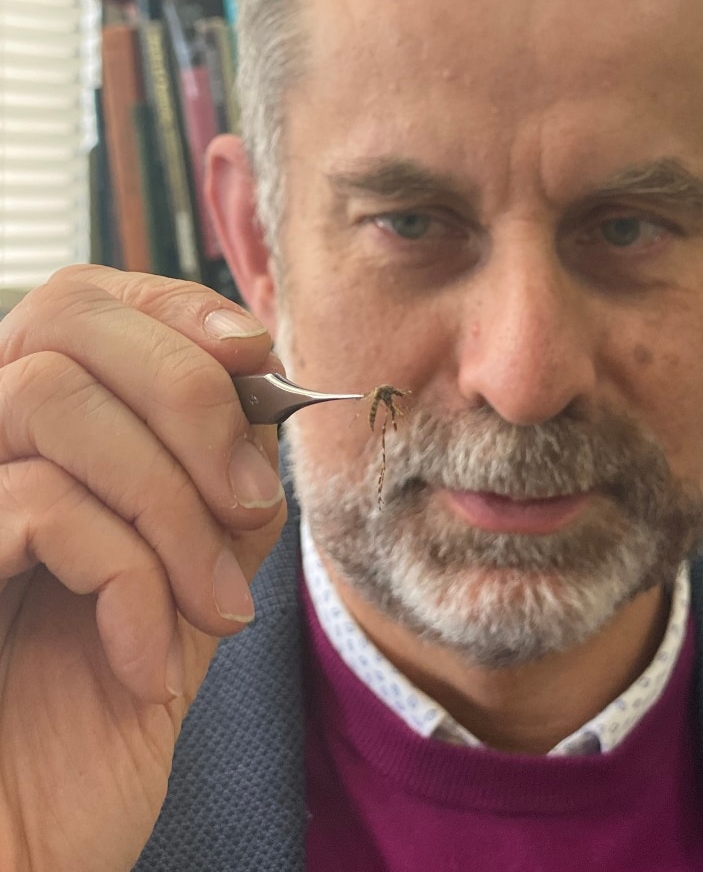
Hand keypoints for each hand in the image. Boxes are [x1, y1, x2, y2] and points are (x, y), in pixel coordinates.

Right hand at [0, 266, 287, 871]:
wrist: (24, 853)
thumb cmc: (90, 728)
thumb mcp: (179, 591)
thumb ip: (214, 494)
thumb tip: (266, 408)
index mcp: (27, 448)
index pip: (78, 299)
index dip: (169, 305)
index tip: (254, 353)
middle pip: (62, 319)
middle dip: (188, 396)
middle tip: (249, 500)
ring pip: (51, 399)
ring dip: (169, 500)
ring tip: (215, 603)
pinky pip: (42, 506)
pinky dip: (129, 578)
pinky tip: (148, 661)